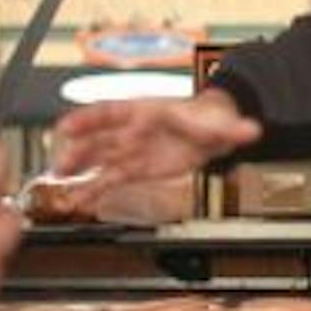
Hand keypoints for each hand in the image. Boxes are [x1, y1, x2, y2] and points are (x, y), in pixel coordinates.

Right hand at [46, 90, 260, 210]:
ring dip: (80, 169)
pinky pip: (111, 178)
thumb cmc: (207, 120)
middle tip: (60, 163)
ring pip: (100, 158)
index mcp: (148, 111)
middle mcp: (134, 129)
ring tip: (59, 181)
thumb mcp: (221, 124)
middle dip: (79, 150)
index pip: (115, 112)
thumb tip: (252, 130)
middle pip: (101, 137)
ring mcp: (132, 148)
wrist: (211, 130)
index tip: (68, 126)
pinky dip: (94, 189)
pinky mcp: (136, 168)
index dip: (89, 119)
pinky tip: (80, 199)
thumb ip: (234, 130)